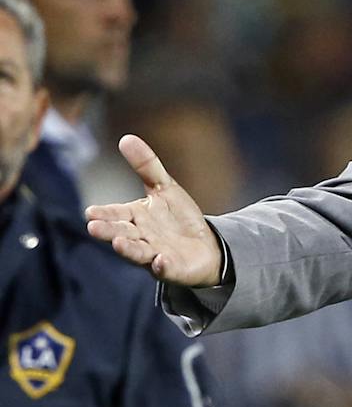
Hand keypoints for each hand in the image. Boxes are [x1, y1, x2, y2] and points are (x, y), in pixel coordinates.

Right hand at [86, 134, 222, 285]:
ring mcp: (155, 254)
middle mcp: (141, 237)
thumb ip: (147, 166)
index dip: (105, 214)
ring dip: (128, 249)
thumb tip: (126, 138)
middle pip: (121, 234)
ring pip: (138, 252)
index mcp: (135, 217)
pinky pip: (166, 268)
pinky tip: (160, 260)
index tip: (91, 212)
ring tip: (118, 244)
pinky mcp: (173, 268)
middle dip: (108, 231)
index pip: (116, 214)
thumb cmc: (177, 218)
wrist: (204, 247)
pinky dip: (162, 265)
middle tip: (93, 227)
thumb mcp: (164, 188)